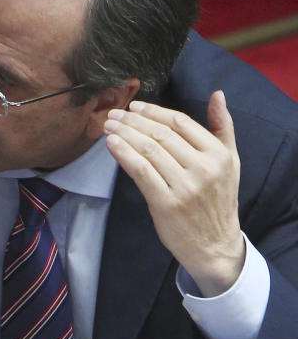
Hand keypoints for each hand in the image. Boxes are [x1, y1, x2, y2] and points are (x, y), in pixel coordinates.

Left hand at [103, 90, 243, 295]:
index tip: (134, 106)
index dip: (154, 111)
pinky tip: (111, 144)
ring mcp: (184, 186)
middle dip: (133, 121)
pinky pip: (140, 171)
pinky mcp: (165, 203)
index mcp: (218, 154)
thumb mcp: (230, 161)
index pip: (181, 123)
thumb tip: (217, 95)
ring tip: (109, 126)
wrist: (214, 244)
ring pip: (148, 150)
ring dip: (124, 134)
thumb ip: (222, 128)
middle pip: (161, 134)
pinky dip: (123, 154)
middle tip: (114, 113)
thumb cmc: (217, 200)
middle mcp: (203, 168)